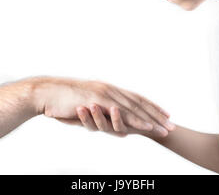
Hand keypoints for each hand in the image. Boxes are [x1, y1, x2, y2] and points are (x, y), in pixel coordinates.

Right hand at [24, 76, 174, 133]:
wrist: (47, 93)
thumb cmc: (62, 100)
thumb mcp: (84, 104)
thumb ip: (97, 111)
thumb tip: (104, 118)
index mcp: (108, 89)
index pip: (134, 98)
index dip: (150, 106)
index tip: (163, 113)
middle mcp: (110, 89)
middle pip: (139, 102)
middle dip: (157, 114)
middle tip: (171, 123)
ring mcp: (106, 94)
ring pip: (135, 108)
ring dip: (152, 119)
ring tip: (165, 128)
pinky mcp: (99, 100)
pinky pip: (122, 112)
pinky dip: (137, 120)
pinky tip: (148, 126)